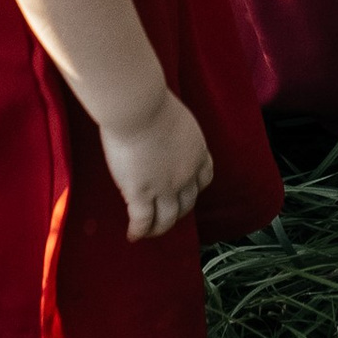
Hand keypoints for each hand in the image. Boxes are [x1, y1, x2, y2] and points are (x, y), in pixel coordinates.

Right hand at [98, 87, 211, 240]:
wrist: (139, 107)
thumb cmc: (151, 101)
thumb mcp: (174, 116)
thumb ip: (171, 129)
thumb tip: (159, 128)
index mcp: (197, 151)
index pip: (204, 178)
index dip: (195, 188)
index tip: (187, 191)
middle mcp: (186, 174)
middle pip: (187, 203)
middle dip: (178, 212)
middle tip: (167, 216)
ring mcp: (165, 187)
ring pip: (167, 219)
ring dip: (159, 228)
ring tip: (150, 232)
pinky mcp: (141, 194)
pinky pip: (142, 221)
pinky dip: (139, 231)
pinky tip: (133, 236)